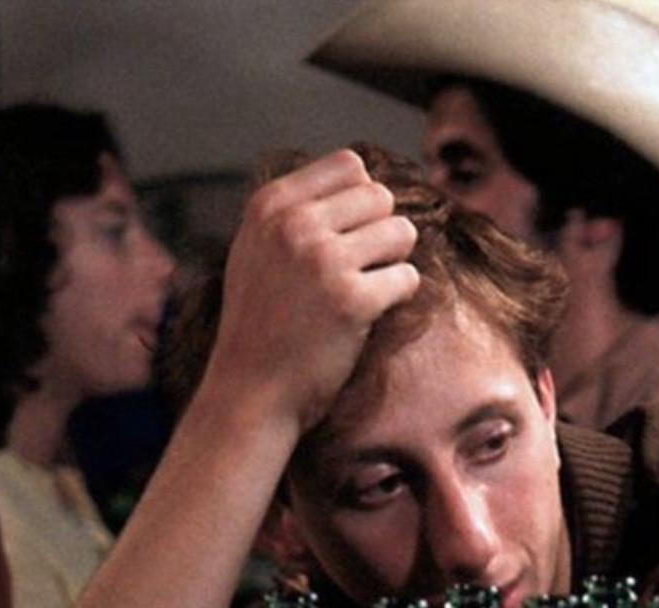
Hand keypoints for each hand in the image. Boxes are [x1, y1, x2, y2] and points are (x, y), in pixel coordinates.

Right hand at [196, 148, 420, 432]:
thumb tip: (362, 177)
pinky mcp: (352, 301)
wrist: (250, 391)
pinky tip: (370, 314)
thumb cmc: (260, 323)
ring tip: (367, 288)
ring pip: (402, 232)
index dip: (361, 201)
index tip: (350, 236)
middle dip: (381, 231)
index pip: (349, 166)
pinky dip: (398, 296)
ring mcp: (323, 261)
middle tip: (363, 268)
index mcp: (271, 205)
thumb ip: (297, 211)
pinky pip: (408, 277)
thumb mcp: (257, 249)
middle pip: (380, 196)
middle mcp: (295, 224)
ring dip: (394, 261)